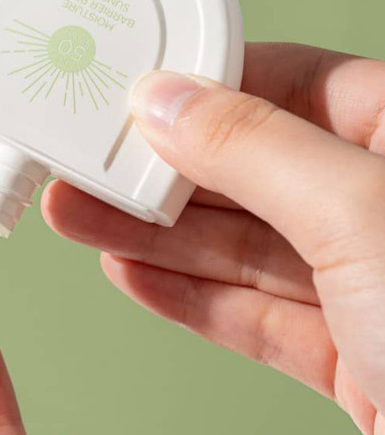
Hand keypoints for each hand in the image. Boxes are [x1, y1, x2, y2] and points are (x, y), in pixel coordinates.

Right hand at [43, 43, 384, 434]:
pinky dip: (187, 297)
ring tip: (78, 214)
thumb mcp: (364, 212)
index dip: (200, 85)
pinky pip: (251, 311)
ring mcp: (368, 280)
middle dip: (155, 170)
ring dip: (150, 234)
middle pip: (247, 168)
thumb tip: (169, 100)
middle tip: (82, 160)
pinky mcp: (349, 350)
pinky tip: (132, 273)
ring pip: (238, 243)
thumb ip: (254, 149)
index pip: (286, 84)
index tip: (128, 90)